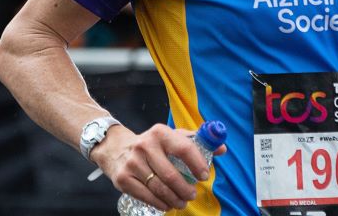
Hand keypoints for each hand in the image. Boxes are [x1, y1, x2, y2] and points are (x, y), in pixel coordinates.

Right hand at [96, 123, 221, 211]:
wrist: (115, 148)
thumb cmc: (152, 144)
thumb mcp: (172, 136)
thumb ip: (196, 141)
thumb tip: (222, 149)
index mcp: (161, 133)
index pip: (184, 149)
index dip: (197, 165)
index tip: (204, 176)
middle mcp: (145, 146)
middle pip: (171, 175)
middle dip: (185, 190)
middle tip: (192, 195)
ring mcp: (132, 163)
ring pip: (159, 188)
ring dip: (174, 199)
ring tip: (182, 202)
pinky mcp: (123, 178)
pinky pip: (146, 196)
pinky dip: (159, 204)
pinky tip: (167, 204)